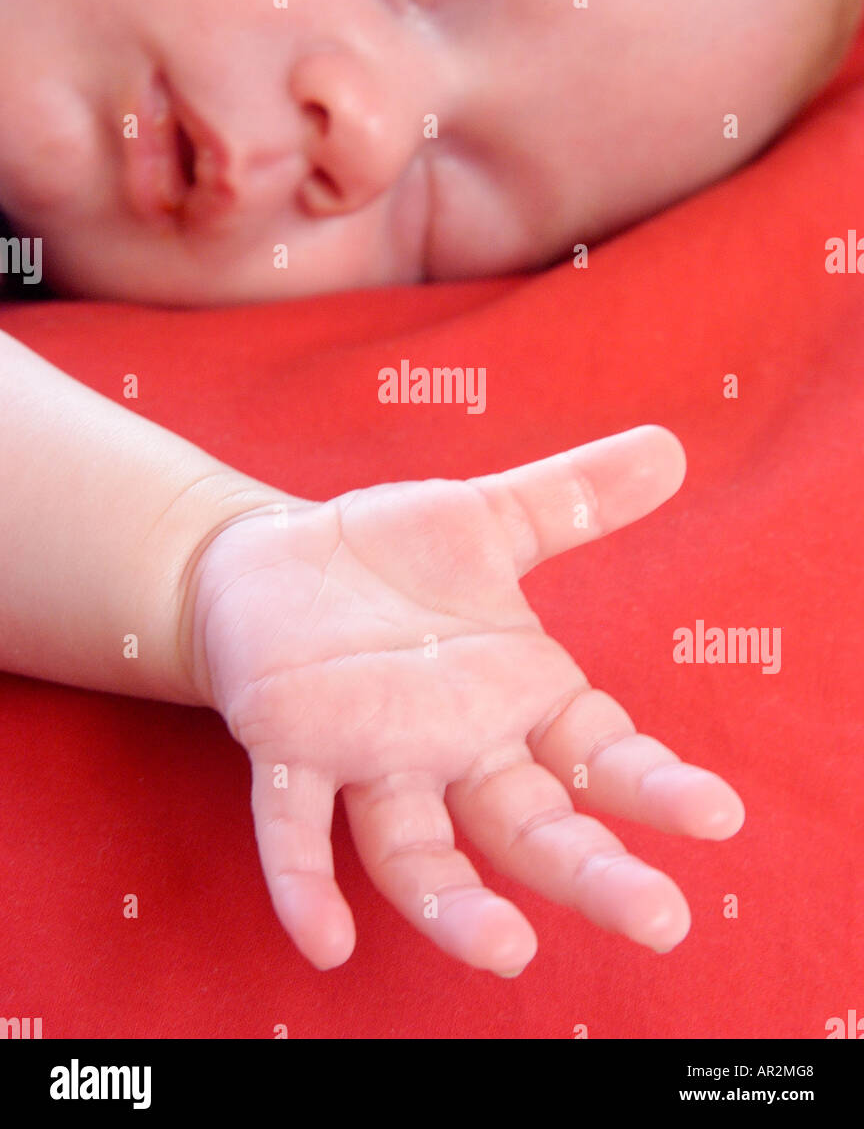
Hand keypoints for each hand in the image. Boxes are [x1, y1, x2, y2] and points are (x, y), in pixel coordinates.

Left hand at [188, 426, 742, 975]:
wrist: (265, 563)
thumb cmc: (386, 559)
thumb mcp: (486, 519)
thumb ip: (575, 498)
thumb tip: (671, 447)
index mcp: (514, 697)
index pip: (598, 753)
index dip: (652, 785)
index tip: (716, 813)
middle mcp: (453, 746)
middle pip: (529, 824)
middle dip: (590, 870)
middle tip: (658, 918)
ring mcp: (372, 756)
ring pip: (418, 850)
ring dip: (457, 904)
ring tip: (505, 949)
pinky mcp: (292, 747)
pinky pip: (297, 825)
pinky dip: (305, 882)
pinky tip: (324, 940)